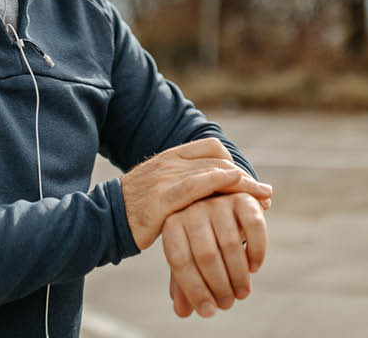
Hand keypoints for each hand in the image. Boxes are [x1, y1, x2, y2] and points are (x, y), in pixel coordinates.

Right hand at [121, 138, 271, 249]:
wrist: (103, 219)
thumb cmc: (134, 210)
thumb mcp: (159, 188)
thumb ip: (182, 183)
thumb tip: (209, 191)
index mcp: (169, 157)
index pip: (211, 148)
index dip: (233, 163)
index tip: (248, 182)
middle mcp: (169, 162)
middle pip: (218, 160)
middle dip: (245, 178)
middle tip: (265, 194)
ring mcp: (165, 177)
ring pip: (213, 171)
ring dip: (243, 183)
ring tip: (263, 198)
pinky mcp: (163, 198)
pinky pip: (195, 185)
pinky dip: (219, 180)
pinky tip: (236, 183)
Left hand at [162, 192, 268, 317]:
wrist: (219, 203)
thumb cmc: (200, 238)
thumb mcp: (188, 257)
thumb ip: (183, 282)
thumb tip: (182, 311)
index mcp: (172, 224)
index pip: (180, 261)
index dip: (194, 290)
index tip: (208, 311)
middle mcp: (193, 209)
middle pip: (206, 255)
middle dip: (219, 286)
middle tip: (227, 304)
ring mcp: (219, 201)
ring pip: (231, 244)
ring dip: (238, 275)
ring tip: (241, 293)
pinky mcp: (244, 198)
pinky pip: (254, 227)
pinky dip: (256, 251)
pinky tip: (254, 268)